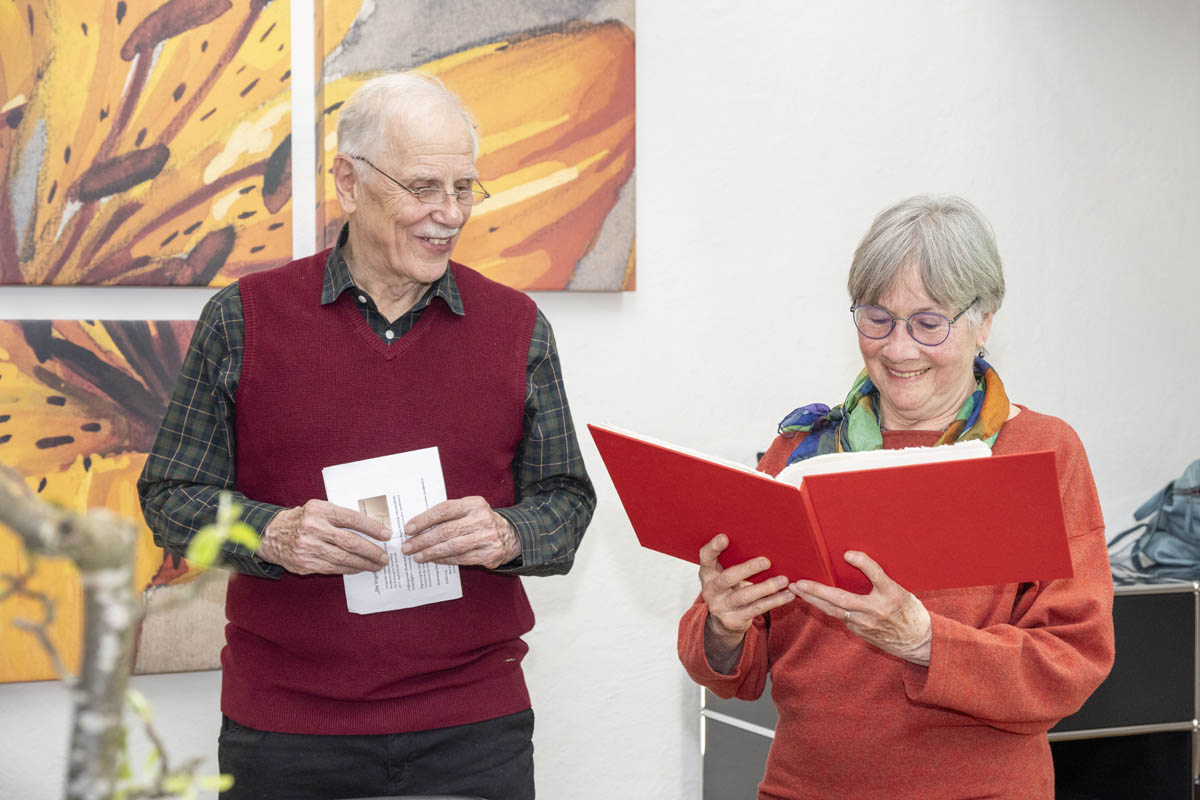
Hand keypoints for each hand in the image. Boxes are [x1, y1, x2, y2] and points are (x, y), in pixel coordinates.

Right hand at [258, 499, 390, 574]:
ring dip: (363, 563)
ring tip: (376, 565)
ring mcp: (308, 547)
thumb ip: (339, 516)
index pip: (352, 519)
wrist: (271, 534)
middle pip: (350, 542)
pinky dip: (349, 569)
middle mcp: (313, 528)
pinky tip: (359, 568)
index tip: (386, 534)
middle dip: (371, 551)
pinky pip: (333, 568)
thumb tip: (371, 528)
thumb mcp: (318, 509)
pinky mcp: (304, 562)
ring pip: (343, 558)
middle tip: (384, 556)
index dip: (372, 527)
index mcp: (319, 510)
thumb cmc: (303, 519)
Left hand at [401, 496, 520, 568]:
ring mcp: (487, 537)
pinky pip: (462, 559)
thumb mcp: (469, 509)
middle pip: (446, 530)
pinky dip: (445, 560)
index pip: (444, 510)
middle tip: (407, 547)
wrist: (511, 535)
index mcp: (474, 503)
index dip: (424, 519)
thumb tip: (417, 526)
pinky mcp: (490, 554)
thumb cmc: (480, 521)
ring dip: (431, 553)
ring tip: (417, 556)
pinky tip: (434, 560)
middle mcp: (482, 519)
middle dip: (423, 540)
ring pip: (452, 547)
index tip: (408, 528)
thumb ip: (449, 514)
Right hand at [699, 534, 793, 672]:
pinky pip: (757, 609)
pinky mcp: (734, 619)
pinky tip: (788, 595)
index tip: (725, 537)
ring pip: (746, 595)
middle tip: (767, 561)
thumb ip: (733, 559)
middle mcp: (711, 589)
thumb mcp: (724, 573)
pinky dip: (775, 601)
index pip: (706, 557)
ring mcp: (722, 606)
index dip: (714, 547)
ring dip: (767, 587)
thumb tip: (762, 539)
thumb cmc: (729, 587)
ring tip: (784, 580)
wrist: (723, 621)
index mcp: (708, 573)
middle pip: (729, 578)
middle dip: (748, 569)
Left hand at [790, 551, 931, 665]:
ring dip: (814, 600)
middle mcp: (877, 610)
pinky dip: (824, 607)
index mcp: (893, 594)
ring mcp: (867, 623)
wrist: (919, 643)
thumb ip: (880, 579)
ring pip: (834, 611)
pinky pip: (839, 616)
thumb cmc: (909, 612)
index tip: (847, 554)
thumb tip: (853, 560)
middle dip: (818, 591)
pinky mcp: (860, 632)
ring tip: (797, 591)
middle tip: (799, 583)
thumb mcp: (901, 591)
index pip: (877, 575)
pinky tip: (811, 600)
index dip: (863, 563)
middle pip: (842, 599)